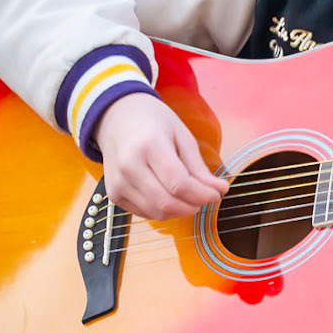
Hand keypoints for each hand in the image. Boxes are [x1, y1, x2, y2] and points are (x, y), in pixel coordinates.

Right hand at [94, 93, 229, 219]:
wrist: (116, 119)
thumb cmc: (153, 123)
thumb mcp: (181, 135)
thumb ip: (198, 166)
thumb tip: (219, 190)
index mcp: (148, 145)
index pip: (179, 183)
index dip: (202, 194)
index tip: (217, 193)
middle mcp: (129, 166)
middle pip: (167, 203)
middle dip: (193, 206)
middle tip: (205, 197)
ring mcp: (118, 182)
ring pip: (157, 213)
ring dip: (179, 211)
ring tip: (189, 196)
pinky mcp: (113, 194)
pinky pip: (144, 213)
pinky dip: (162, 210)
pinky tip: (169, 195)